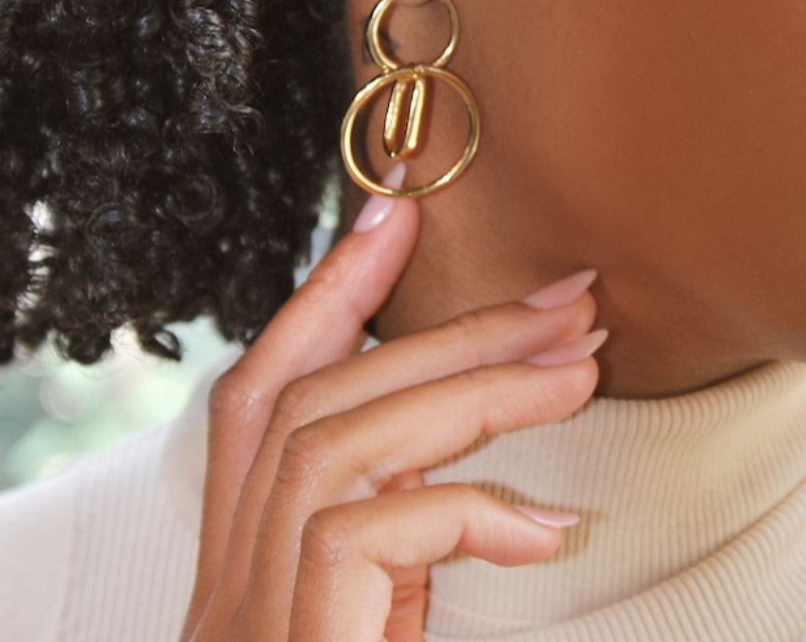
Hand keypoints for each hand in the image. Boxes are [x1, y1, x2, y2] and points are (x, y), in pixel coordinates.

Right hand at [179, 178, 602, 641]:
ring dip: (472, 392)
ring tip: (579, 372)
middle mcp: (226, 583)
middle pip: (315, 398)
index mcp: (240, 562)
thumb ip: (388, 527)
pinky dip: (460, 511)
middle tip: (566, 301)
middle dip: (447, 333)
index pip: (262, 391)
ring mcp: (247, 614)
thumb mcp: (369, 617)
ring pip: (338, 442)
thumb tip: (459, 419)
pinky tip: (541, 529)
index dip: (326, 289)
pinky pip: (360, 532)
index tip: (398, 206)